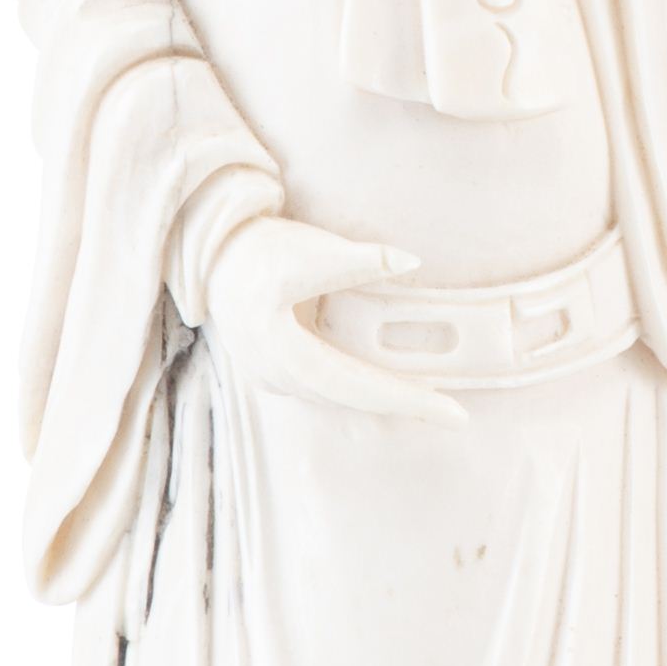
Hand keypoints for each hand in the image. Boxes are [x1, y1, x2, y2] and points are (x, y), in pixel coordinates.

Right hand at [201, 215, 461, 423]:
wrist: (212, 255)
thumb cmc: (258, 251)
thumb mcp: (309, 250)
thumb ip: (361, 259)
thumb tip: (412, 261)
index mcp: (286, 355)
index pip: (361, 388)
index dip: (409, 402)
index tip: (454, 415)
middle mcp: (278, 377)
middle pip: (352, 401)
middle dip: (403, 406)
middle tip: (454, 414)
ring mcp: (274, 377)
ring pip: (339, 397)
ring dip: (381, 398)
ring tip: (428, 402)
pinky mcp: (277, 369)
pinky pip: (328, 386)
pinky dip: (360, 386)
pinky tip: (387, 384)